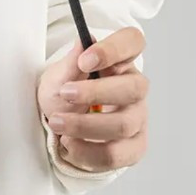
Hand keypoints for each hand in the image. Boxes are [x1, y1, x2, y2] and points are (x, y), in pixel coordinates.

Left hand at [37, 27, 148, 172]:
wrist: (60, 125)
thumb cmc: (63, 95)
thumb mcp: (58, 77)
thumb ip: (71, 63)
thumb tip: (83, 40)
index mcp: (119, 61)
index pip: (132, 42)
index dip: (114, 49)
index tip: (85, 59)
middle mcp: (134, 89)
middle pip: (133, 88)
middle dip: (95, 92)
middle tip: (65, 93)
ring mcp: (137, 119)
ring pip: (123, 125)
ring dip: (84, 125)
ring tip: (57, 122)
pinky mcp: (133, 148)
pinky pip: (116, 154)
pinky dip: (87, 151)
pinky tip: (69, 142)